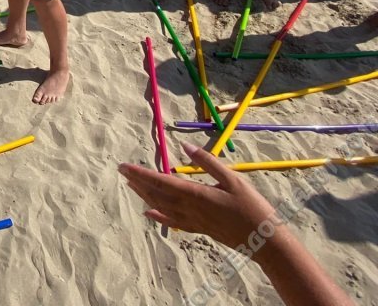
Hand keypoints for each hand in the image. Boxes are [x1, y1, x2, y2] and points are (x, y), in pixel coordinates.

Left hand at [119, 143, 278, 252]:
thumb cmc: (252, 207)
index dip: (140, 174)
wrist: (265, 241)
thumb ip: (208, 162)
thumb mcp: (233, 179)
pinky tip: (148, 213)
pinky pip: (173, 222)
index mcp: (195, 193)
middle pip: (156, 193)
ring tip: (131, 186)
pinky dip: (158, 216)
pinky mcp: (199, 229)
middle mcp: (189, 208)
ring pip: (161, 206)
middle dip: (138, 182)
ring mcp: (193, 221)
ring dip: (144, 195)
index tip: (124, 167)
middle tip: (122, 172)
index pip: (161, 181)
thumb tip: (185, 146)